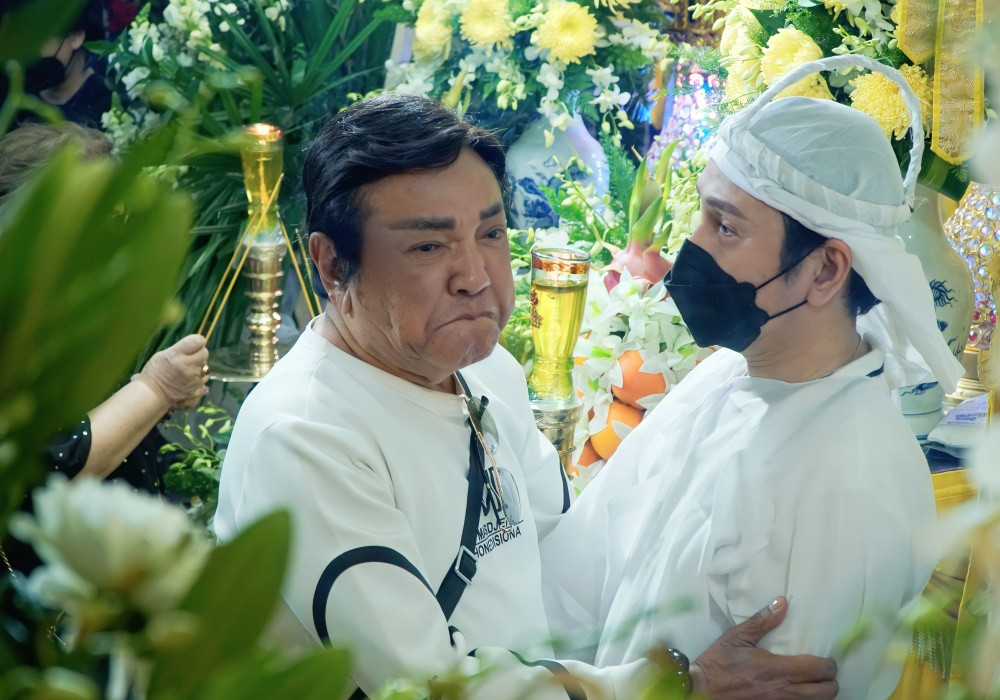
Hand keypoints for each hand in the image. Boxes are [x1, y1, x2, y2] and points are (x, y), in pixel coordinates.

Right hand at [134, 334, 208, 411]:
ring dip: (199, 369)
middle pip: (204, 354)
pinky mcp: (197, 391)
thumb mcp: (162, 355)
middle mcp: (188, 367)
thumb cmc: (154, 373)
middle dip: (199, 354)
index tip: (193, 345)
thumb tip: (195, 347)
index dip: (198, 342)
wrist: (152, 395)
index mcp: (177, 355)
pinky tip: (188, 383)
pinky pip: (204, 382)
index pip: (198, 341)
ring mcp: (194, 380)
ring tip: (187, 373)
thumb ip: (180, 350)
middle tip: (190, 359)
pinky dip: (198, 382)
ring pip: (206, 369)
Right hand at [690, 597, 837, 698]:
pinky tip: (796, 692)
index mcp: (778, 669)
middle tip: (821, 672)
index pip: (819, 670)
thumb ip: (762, 621)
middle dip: (829, 681)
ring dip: (819, 693)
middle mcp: (785, 691)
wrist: (702, 690)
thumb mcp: (736, 637)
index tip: (825, 659)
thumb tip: (783, 602)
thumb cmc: (719, 662)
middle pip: (826, 692)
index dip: (829, 665)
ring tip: (811, 683)